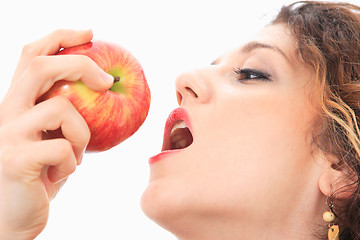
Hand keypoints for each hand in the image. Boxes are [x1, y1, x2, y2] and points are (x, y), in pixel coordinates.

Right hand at [0, 29, 112, 239]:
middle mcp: (7, 112)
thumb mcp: (56, 139)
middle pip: (40, 66)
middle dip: (79, 63)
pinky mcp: (15, 160)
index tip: (89, 32)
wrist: (14, 216)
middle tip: (106, 80)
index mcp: (18, 103)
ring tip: (75, 155)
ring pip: (61, 109)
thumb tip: (103, 89)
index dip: (59, 37)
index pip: (32, 55)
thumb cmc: (43, 174)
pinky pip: (63, 148)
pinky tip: (61, 175)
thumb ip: (67, 116)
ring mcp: (8, 134)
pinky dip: (73, 162)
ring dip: (81, 134)